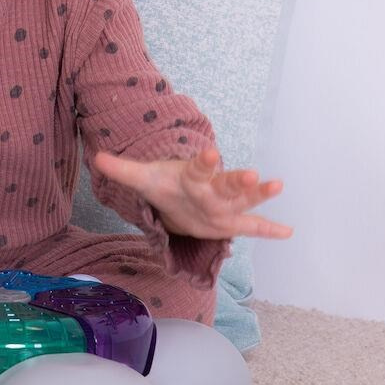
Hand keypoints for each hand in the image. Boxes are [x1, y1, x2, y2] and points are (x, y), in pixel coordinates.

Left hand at [92, 147, 292, 240]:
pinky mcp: (230, 220)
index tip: (211, 152)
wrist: (178, 195)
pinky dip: (269, 229)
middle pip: (227, 183)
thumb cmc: (165, 184)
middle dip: (239, 180)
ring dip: (260, 194)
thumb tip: (96, 157)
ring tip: (278, 185)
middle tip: (254, 174)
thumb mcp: (143, 178)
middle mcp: (213, 188)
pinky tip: (288, 232)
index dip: (204, 161)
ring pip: (244, 199)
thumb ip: (122, 169)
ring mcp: (224, 204)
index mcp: (192, 175)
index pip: (198, 167)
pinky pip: (252, 226)